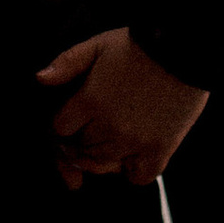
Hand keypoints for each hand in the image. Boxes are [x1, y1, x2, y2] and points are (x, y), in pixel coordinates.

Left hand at [35, 27, 208, 188]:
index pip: (61, 128)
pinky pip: (138, 177)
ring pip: (104, 164)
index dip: (65, 122)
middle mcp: (108, 126)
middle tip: (94, 126)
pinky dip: (132, 171)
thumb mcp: (98, 45)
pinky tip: (133, 156)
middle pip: (81, 148)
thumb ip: (67, 62)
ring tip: (111, 137)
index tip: (73, 117)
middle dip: (82, 139)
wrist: (183, 49)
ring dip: (103, 155)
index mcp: (89, 101)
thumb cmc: (139, 45)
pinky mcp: (159, 149)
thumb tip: (40, 79)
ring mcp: (134, 141)